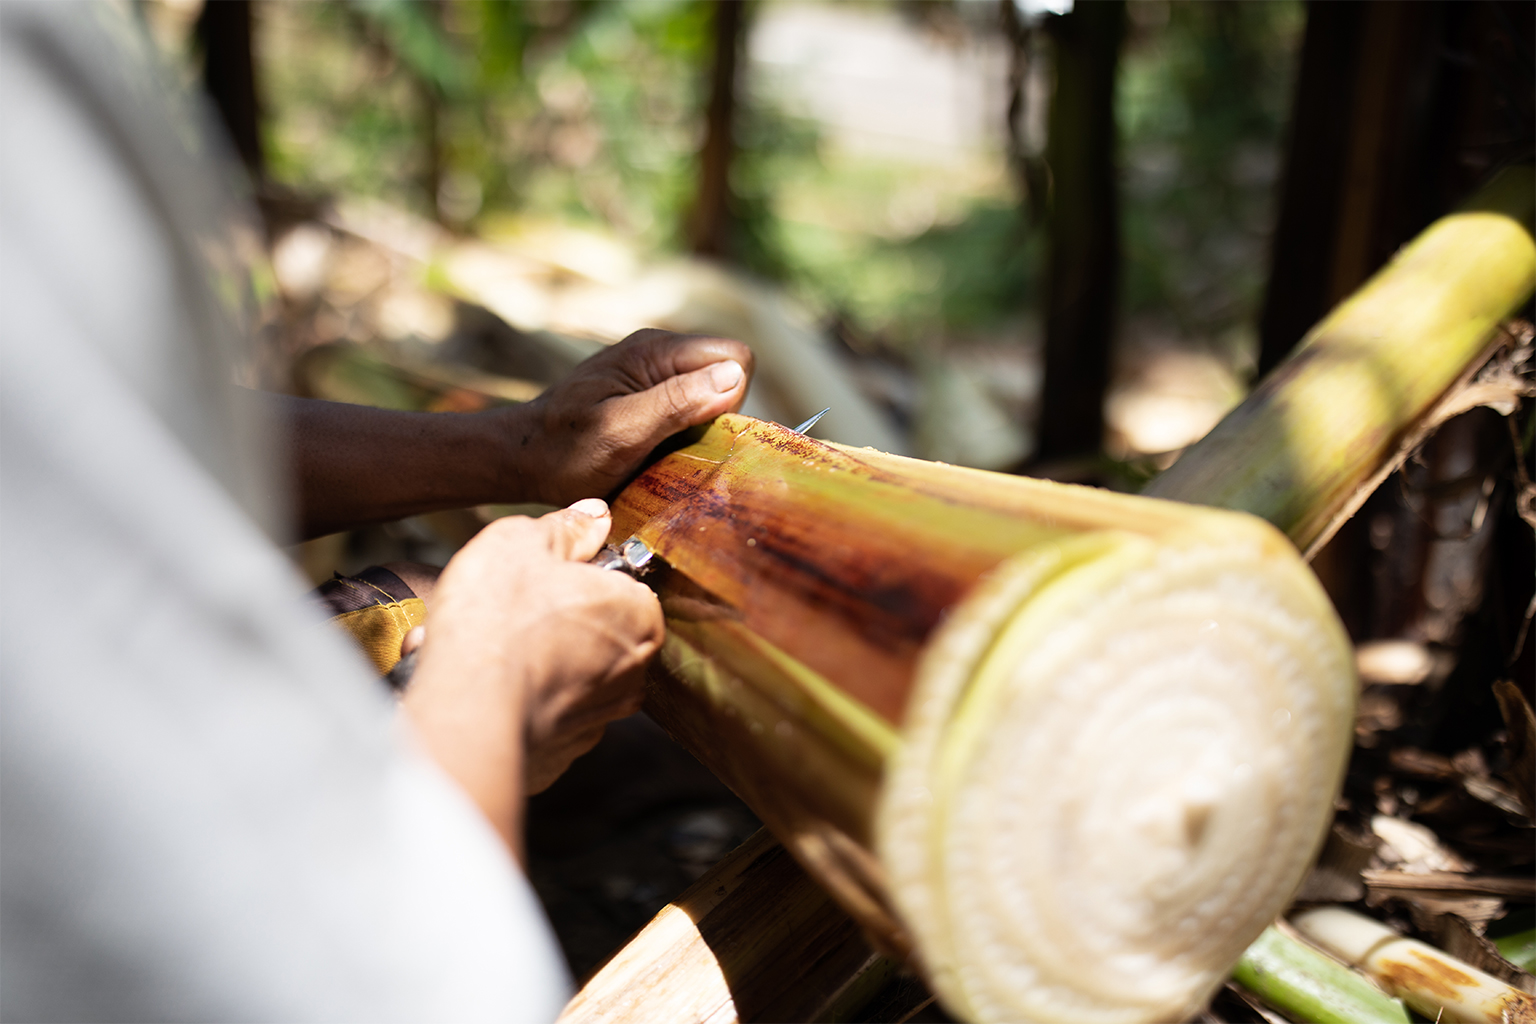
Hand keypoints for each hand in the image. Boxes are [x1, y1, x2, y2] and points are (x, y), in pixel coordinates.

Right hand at [400, 499, 663, 854]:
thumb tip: (593, 515)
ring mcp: (599, 719)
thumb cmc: (499, 620)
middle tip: (502, 611)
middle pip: (594, 631)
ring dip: (526, 661)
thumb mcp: (524, 542)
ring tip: (479, 648)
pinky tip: (478, 685)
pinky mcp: (562, 753)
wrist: (467, 707)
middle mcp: (633, 673)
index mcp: (640, 615)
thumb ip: (567, 526)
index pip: (621, 584)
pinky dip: (514, 700)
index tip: (539, 577)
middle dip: (549, 621)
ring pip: (564, 675)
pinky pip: (540, 714)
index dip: (576, 575)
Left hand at [517, 329, 752, 505]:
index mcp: (656, 350)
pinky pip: (692, 407)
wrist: (524, 457)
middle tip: (676, 449)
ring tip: (662, 453)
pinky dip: (685, 433)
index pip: (736, 356)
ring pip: (713, 393)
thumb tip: (734, 377)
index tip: (697, 432)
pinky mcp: (650, 393)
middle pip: (729, 373)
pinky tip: (656, 452)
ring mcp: (655, 372)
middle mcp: (661, 352)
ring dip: (701, 428)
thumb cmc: (566, 450)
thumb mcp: (622, 432)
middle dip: (718, 415)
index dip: (731, 397)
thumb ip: (676, 402)